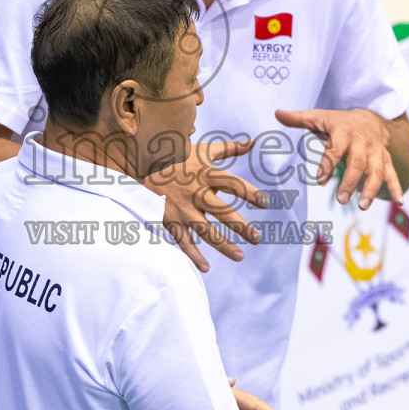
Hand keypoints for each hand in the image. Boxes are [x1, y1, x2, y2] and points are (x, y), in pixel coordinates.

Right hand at [145, 139, 269, 272]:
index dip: (249, 193)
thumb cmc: (180, 160)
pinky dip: (193, 255)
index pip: (232, 184)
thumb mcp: (203, 151)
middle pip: (220, 211)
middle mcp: (194, 192)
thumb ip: (229, 148)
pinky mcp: (170, 219)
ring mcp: (181, 208)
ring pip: (204, 230)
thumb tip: (252, 141)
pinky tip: (206, 267)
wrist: (143, 167)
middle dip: (240, 226)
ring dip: (222, 245)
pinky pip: (183, 240)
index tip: (265, 203)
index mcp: (205, 174)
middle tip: (257, 238)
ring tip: (240, 256)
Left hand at [276, 108, 403, 208]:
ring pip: (376, 171)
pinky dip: (397, 187)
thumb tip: (277, 113)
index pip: (335, 149)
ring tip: (363, 205)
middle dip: (351, 181)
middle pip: (357, 163)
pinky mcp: (385, 160)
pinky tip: (400, 202)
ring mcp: (375, 153)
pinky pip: (392, 174)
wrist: (370, 117)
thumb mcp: (319, 117)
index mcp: (344, 133)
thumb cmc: (339, 122)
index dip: (327, 164)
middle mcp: (361, 143)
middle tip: (342, 200)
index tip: (319, 181)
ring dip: (372, 189)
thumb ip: (299, 119)